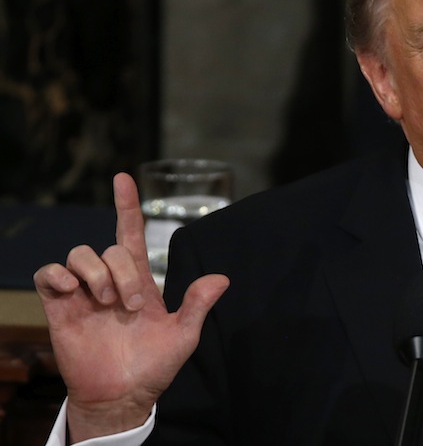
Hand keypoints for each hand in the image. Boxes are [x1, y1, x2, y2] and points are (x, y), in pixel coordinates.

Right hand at [34, 173, 228, 441]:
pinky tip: (72, 291)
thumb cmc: (154, 365)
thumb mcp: (183, 336)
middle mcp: (110, 281)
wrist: (123, 395)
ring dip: (96, 274)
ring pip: (80, 254)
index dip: (127, 206)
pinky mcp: (61, 308)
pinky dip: (58, 275)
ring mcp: (84, 294)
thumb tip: (222, 278)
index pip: (130, 234)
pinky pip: (50, 274)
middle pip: (110, 249)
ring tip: (106, 304)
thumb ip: (198, 305)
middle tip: (131, 307)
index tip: (124, 178)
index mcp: (140, 282)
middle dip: (123, 272)